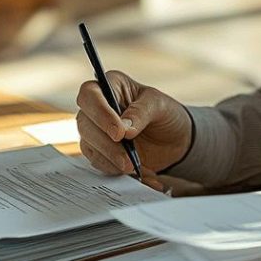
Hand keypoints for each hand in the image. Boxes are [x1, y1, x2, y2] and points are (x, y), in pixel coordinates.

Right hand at [75, 70, 192, 175]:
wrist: (175, 139)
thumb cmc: (165, 113)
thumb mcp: (160, 106)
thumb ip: (142, 112)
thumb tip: (125, 128)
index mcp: (110, 86)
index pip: (90, 95)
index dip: (100, 114)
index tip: (118, 133)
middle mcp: (98, 108)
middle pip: (85, 123)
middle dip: (106, 144)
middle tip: (127, 159)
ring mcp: (96, 131)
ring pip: (89, 145)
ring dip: (110, 160)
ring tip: (134, 168)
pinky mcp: (100, 152)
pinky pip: (99, 162)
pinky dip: (117, 170)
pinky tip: (139, 173)